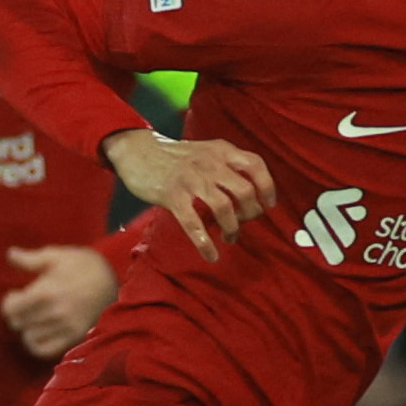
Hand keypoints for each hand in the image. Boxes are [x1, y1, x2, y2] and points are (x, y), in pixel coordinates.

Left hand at [1, 244, 120, 358]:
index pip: (11, 309)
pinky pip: (45, 350)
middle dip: (17, 313)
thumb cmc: (82, 265)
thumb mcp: (56, 255)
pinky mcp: (74, 337)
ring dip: (27, 327)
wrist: (112, 280)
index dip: (9, 302)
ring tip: (34, 317)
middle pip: (17, 323)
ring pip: (29, 337)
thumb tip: (10, 255)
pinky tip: (39, 332)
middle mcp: (54, 313)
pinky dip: (36, 344)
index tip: (16, 294)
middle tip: (25, 305)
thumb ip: (30, 259)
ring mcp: (65, 327)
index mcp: (46, 292)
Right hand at [102, 129, 274, 260]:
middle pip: (245, 191)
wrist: (137, 151)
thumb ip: (225, 165)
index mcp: (221, 150)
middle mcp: (210, 163)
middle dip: (250, 213)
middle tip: (244, 223)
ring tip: (229, 237)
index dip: (267, 187)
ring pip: (224, 207)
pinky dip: (205, 244)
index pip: (255, 165)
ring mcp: (191, 179)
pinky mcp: (173, 195)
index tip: (269, 204)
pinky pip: (194, 224)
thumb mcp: (205, 151)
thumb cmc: (174, 157)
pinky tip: (211, 255)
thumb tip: (249, 195)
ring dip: (232, 228)